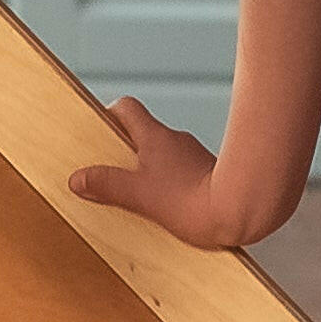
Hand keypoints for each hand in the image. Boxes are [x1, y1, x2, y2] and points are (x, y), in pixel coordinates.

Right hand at [70, 96, 278, 248]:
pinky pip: (181, 173)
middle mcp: (176, 141)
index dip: (110, 116)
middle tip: (113, 171)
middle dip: (126, 151)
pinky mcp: (208, 175)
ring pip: (164, 155)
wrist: (241, 213)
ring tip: (141, 197)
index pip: (127, 108)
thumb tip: (79, 179)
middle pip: (143, 133)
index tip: (99, 131)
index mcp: (155, 137)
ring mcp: (194, 157)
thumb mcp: (139, 196)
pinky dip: (171, 184)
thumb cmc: (194, 203)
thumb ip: (107, 185)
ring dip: (151, 169)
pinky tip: (168, 207)